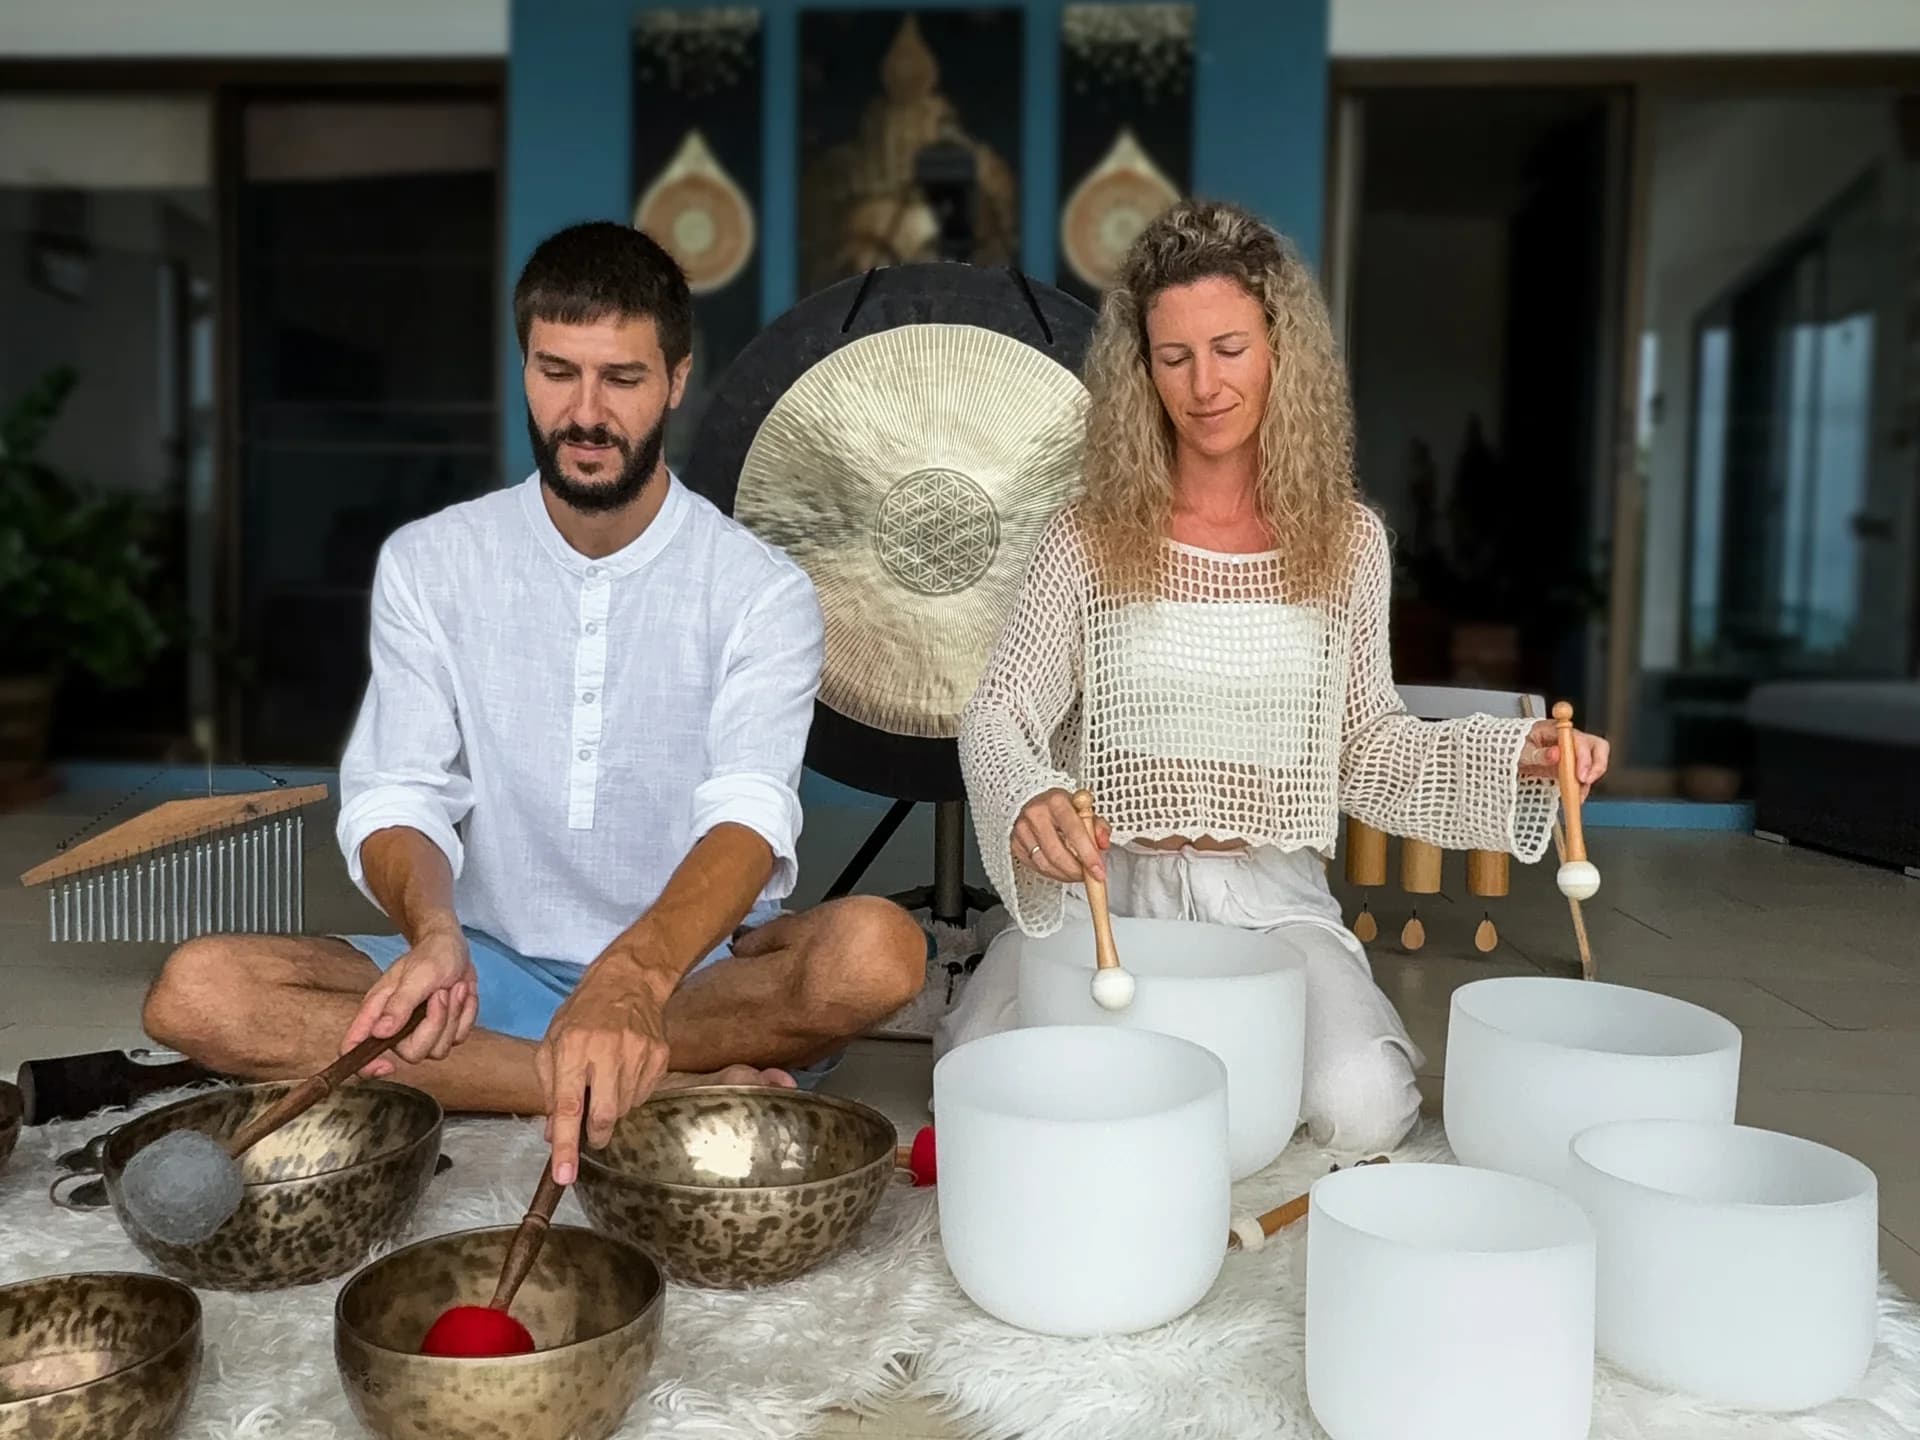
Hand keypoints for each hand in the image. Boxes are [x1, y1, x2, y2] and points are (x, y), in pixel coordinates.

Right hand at [340, 921, 476, 1076]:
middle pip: (413, 1054)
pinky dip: (466, 1014)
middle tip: (441, 992)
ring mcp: (420, 1032)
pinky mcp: (444, 1031)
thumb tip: (380, 1032)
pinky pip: (459, 1037)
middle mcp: (395, 1028)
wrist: (454, 947)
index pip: (354, 1048)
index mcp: (377, 1012)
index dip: (365, 1067)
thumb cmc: (430, 956)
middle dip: (435, 1024)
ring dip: (453, 1015)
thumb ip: (400, 1004)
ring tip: (452, 988)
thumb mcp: (417, 975)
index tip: (388, 1066)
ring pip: (439, 1049)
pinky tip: (462, 993)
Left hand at [536, 951, 674, 1184]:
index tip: (565, 1175)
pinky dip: (631, 1094)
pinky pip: (644, 1095)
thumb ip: (549, 1090)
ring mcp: (639, 1053)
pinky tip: (625, 1071)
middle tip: (590, 1131)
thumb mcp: (552, 1044)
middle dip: (594, 1134)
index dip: (566, 1145)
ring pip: (625, 1109)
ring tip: (608, 1079)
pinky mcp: (660, 1056)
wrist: (628, 982)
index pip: (567, 1106)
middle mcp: (608, 1050)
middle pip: (604, 1116)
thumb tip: (554, 1134)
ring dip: (612, 1108)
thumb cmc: (582, 1014)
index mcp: (572, 1047)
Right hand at [1012, 787, 1110, 883]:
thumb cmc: (1062, 808)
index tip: (1098, 870)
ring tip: (1076, 874)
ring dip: (1064, 875)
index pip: (1074, 831)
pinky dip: (1052, 873)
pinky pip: (1035, 866)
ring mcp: (1022, 829)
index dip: (1088, 854)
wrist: (1034, 802)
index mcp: (1056, 801)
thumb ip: (1098, 827)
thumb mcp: (1085, 811)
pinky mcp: (1015, 844)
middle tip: (1088, 877)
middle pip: (1057, 852)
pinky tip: (1061, 869)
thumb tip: (1103, 843)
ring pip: (1045, 863)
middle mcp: (1036, 814)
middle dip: (1075, 871)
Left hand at [1520, 722, 1609, 801]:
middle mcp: (1570, 740)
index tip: (1580, 775)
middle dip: (1596, 766)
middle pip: (1597, 747)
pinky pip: (1585, 776)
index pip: (1579, 740)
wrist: (1514, 754)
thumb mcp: (1521, 750)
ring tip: (1577, 795)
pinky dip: (1583, 788)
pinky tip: (1575, 797)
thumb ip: (1538, 753)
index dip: (1584, 758)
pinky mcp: (1572, 766)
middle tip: (1585, 782)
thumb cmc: (1516, 746)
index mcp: (1557, 731)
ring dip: (1589, 780)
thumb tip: (1555, 754)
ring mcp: (1573, 753)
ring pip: (1595, 762)